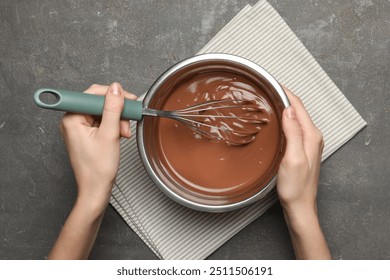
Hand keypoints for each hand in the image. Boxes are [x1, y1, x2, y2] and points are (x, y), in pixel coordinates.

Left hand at [60, 83, 136, 213]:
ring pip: (103, 112)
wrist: (96, 189)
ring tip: (124, 132)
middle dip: (117, 110)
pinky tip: (120, 134)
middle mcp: (73, 121)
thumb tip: (115, 89)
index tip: (129, 100)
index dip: (113, 95)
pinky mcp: (87, 134)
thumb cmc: (97, 169)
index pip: (92, 94)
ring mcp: (80, 127)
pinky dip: (114, 126)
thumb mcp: (109, 134)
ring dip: (118, 119)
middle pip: (99, 102)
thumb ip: (113, 109)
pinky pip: (102, 121)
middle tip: (129, 117)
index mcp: (72, 118)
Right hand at [276, 87, 330, 258]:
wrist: (299, 206)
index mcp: (311, 136)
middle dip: (283, 96)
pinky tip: (274, 120)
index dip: (285, 92)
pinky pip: (293, 127)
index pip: (298, 106)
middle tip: (265, 89)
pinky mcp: (301, 149)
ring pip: (295, 117)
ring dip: (283, 107)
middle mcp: (312, 137)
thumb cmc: (295, 187)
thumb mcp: (293, 158)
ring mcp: (307, 143)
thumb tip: (289, 110)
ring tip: (268, 100)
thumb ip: (293, 133)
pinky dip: (283, 119)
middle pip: (297, 109)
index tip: (271, 83)